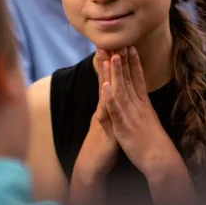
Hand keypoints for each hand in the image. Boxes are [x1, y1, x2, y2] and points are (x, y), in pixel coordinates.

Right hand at [72, 49, 118, 181]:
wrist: (92, 165)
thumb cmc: (102, 142)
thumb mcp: (109, 120)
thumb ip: (111, 105)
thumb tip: (113, 92)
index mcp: (107, 104)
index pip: (109, 79)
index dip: (110, 62)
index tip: (112, 43)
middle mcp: (103, 106)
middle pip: (105, 80)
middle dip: (106, 61)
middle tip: (107, 39)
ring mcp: (103, 116)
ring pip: (105, 91)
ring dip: (106, 74)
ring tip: (108, 55)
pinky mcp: (105, 128)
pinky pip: (105, 112)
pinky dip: (106, 100)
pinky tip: (106, 88)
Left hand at [103, 47, 180, 177]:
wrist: (160, 159)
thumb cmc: (155, 143)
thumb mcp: (150, 121)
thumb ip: (144, 109)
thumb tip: (143, 101)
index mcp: (144, 104)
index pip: (138, 78)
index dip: (133, 62)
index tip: (130, 47)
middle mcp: (138, 106)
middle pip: (129, 79)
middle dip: (123, 60)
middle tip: (118, 42)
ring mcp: (131, 115)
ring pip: (122, 90)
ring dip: (117, 73)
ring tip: (113, 56)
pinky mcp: (124, 127)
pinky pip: (116, 110)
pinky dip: (111, 97)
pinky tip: (106, 86)